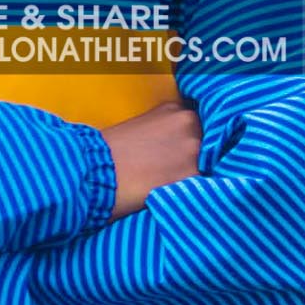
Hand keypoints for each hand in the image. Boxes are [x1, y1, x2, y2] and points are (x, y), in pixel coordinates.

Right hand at [100, 100, 203, 220]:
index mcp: (174, 109)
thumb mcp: (141, 128)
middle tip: (179, 172)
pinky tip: (179, 195)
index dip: (194, 140)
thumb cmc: (109, 154)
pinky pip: (205, 183)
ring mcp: (194, 147)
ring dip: (199, 173)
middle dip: (200, 155)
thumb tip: (179, 147)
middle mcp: (188, 122)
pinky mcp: (194, 174)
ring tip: (178, 185)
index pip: (201, 123)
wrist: (94, 174)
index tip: (185, 154)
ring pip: (210, 163)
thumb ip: (167, 130)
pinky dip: (196, 190)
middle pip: (209, 141)